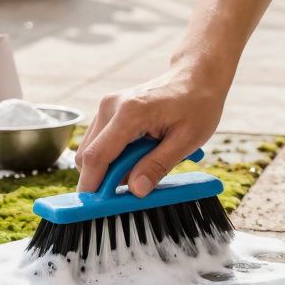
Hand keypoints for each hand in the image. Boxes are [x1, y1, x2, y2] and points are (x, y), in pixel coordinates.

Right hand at [75, 66, 228, 196]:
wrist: (196, 76)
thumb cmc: (197, 105)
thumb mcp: (187, 140)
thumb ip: (158, 166)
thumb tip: (135, 191)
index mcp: (130, 113)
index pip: (97, 157)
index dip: (93, 186)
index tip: (95, 209)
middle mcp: (111, 106)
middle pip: (87, 156)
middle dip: (103, 179)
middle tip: (133, 188)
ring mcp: (107, 106)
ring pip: (90, 151)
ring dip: (110, 168)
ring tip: (142, 165)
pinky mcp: (108, 110)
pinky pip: (99, 142)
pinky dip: (113, 157)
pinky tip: (138, 155)